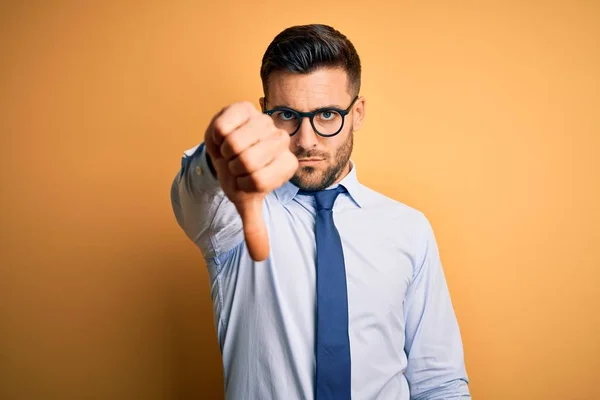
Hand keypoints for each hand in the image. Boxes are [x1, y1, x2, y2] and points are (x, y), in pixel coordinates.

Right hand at [204, 101, 297, 260]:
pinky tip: (224, 136)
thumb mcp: (246, 201)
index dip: (242, 184)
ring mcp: (263, 121)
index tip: (244, 179)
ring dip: (224, 151)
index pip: (259, 181)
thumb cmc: (238, 175)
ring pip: (235, 142)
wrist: (224, 150)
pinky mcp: (244, 108)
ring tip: (230, 150)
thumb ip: (255, 228)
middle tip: (235, 164)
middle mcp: (280, 140)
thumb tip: (260, 257)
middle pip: (247, 161)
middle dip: (232, 167)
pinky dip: (216, 135)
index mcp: (286, 164)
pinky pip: (224, 126)